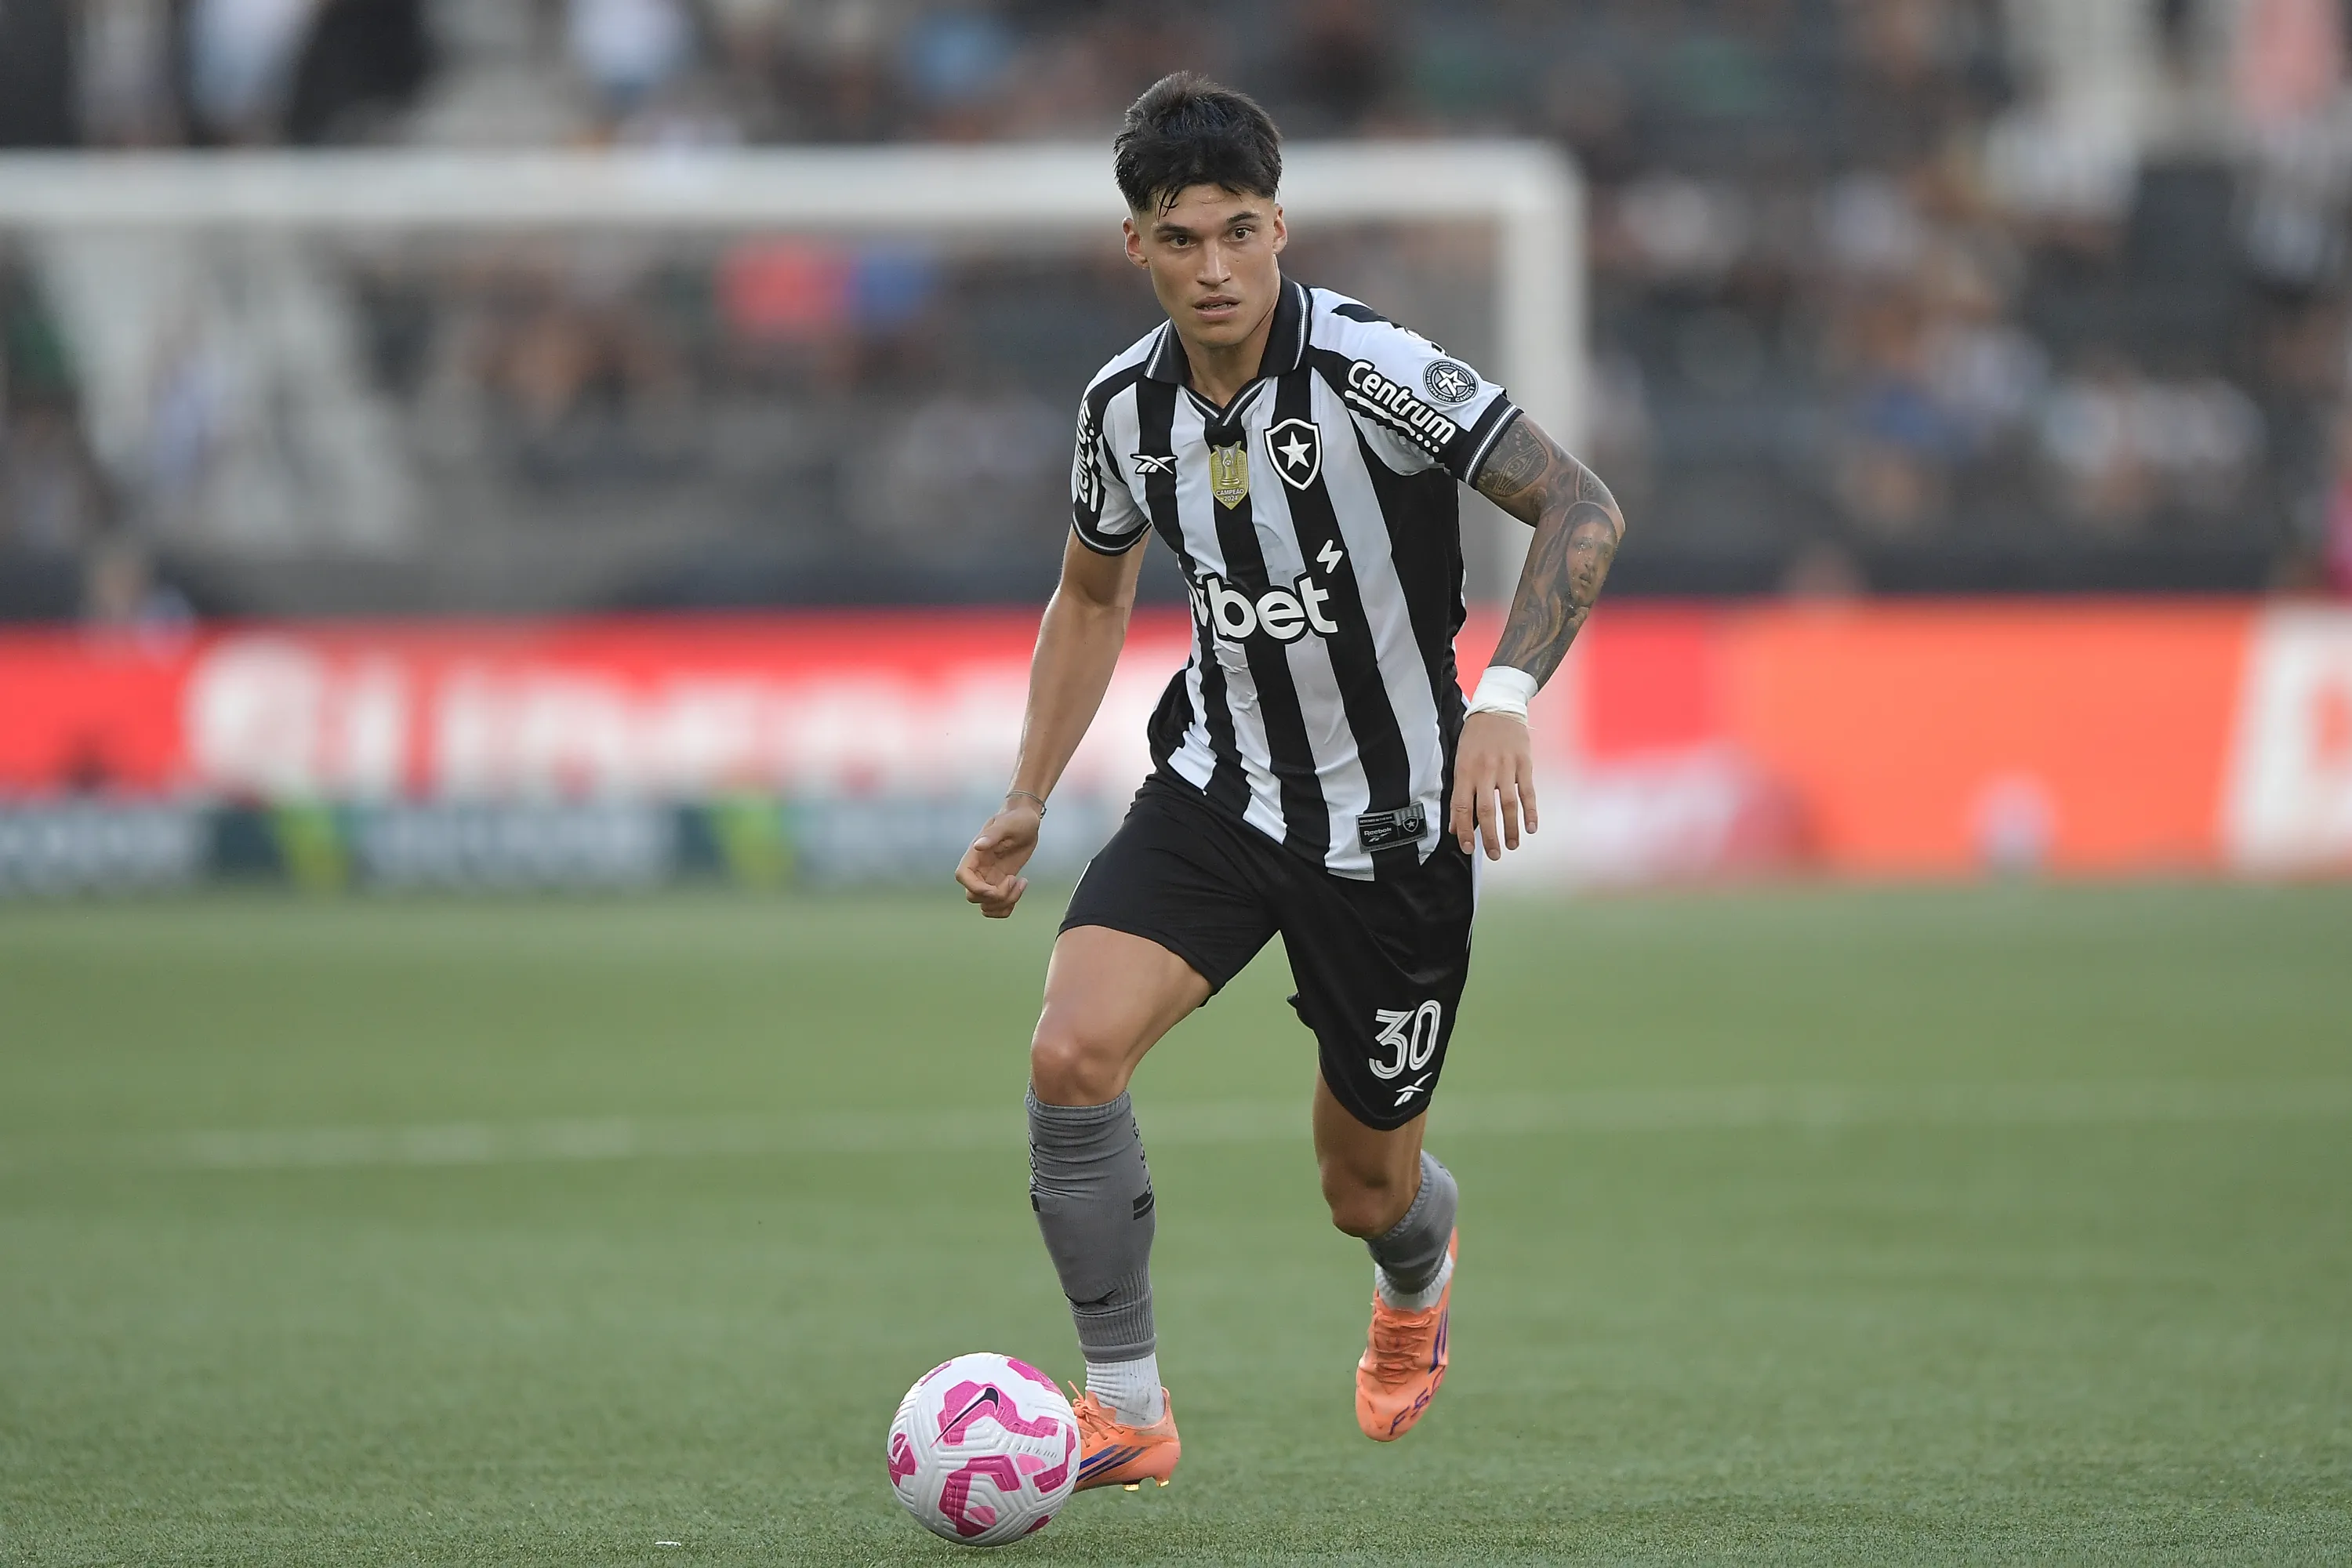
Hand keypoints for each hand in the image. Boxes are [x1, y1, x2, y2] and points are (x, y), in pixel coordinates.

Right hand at [955, 802, 1042, 917]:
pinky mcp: (1001, 882)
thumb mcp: (1007, 824)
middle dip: (996, 896)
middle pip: (974, 896)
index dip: (976, 888)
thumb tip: (978, 846)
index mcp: (975, 854)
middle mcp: (979, 868)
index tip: (996, 887)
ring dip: (1005, 903)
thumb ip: (992, 834)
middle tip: (1014, 879)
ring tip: (1021, 883)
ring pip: (986, 904)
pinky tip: (1022, 885)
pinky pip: (997, 905)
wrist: (1027, 820)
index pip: (962, 877)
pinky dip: (1009, 905)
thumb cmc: (1017, 818)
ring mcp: (989, 877)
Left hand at [1449, 711, 1537, 859]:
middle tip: (1493, 854)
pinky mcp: (1524, 764)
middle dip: (1489, 836)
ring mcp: (1506, 767)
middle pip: (1486, 810)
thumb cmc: (1476, 736)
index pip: (1461, 806)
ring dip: (1511, 828)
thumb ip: (1458, 792)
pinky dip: (1530, 811)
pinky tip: (1531, 827)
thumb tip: (1455, 824)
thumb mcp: (1460, 760)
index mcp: (1465, 771)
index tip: (1467, 848)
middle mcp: (1484, 771)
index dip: (1464, 829)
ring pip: (1508, 804)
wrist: (1498, 707)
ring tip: (1511, 846)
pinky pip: (1527, 792)